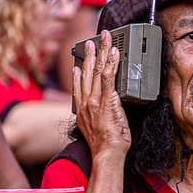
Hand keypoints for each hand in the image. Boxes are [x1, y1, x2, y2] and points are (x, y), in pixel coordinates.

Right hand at [73, 30, 130, 161]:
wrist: (107, 154)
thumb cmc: (105, 145)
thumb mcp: (96, 128)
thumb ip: (96, 115)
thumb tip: (104, 109)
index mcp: (81, 109)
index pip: (79, 85)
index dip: (79, 71)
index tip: (79, 62)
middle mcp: (86, 102)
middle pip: (87, 73)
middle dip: (89, 55)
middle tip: (90, 42)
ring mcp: (95, 100)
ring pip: (97, 70)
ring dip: (101, 52)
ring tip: (104, 39)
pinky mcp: (107, 100)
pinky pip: (109, 77)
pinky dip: (112, 63)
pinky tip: (114, 53)